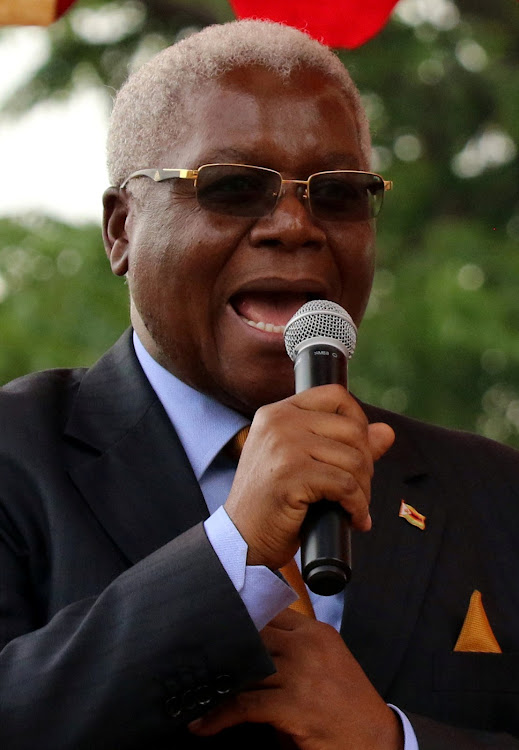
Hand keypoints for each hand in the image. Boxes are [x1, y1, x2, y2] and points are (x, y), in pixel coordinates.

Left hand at [189, 609, 403, 749]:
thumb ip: (290, 649)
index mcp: (315, 631)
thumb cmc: (345, 703)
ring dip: (216, 683)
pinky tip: (203, 724)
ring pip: (244, 667)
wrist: (377, 739)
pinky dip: (219, 716)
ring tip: (193, 692)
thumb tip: (245, 646)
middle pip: (251, 635)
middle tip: (193, 660)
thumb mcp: (323, 662)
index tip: (209, 628)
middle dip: (221, 649)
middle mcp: (308, 645)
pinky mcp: (295, 705)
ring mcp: (302, 673)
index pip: (267, 613)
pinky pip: (245, 705)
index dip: (236, 620)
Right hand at [224, 385, 394, 568]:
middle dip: (365, 463)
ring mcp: (283, 446)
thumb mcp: (304, 463)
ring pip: (353, 458)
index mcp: (277, 412)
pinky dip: (358, 506)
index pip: (335, 395)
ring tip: (354, 507)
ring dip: (363, 489)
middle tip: (357, 490)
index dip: (358, 421)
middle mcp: (278, 421)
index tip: (360, 451)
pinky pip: (346, 485)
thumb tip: (387, 432)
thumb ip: (343, 444)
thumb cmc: (273, 502)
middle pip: (351, 429)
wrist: (242, 539)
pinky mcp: (291, 474)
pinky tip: (353, 518)